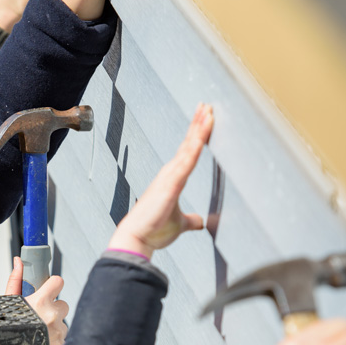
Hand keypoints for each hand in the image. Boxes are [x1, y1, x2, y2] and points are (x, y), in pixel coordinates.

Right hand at [5, 257, 68, 344]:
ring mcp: (58, 331)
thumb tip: (19, 262)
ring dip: (54, 325)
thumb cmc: (6, 329)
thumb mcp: (8, 303)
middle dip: (53, 309)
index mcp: (40, 302)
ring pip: (63, 322)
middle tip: (39, 316)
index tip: (48, 290)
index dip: (54, 285)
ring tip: (38, 332)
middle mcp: (52, 316)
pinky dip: (54, 339)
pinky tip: (41, 342)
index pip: (58, 282)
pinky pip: (62, 337)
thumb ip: (16, 281)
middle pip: (63, 304)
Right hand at [108, 103, 212, 258]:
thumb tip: (201, 222)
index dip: (196, 135)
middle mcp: (170, 174)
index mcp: (172, 180)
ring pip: (189, 147)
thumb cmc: (154, 230)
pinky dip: (196, 145)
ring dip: (199, 128)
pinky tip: (203, 133)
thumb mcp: (179, 223)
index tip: (204, 119)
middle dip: (198, 124)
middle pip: (188, 144)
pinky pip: (187, 160)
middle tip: (206, 105)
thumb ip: (190, 220)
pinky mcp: (171, 183)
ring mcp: (170, 177)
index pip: (188, 153)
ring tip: (208, 111)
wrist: (137, 239)